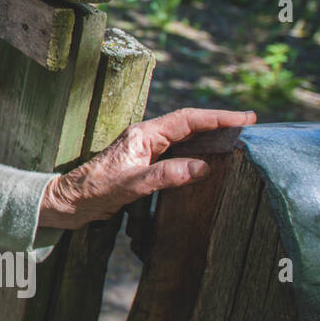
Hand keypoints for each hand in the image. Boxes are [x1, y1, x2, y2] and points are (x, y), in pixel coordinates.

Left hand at [38, 107, 257, 230]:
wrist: (69, 202)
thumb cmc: (93, 191)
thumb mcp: (131, 185)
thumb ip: (165, 175)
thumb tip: (202, 168)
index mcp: (143, 135)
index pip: (187, 120)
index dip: (217, 118)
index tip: (245, 118)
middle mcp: (146, 138)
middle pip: (189, 125)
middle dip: (219, 124)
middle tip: (250, 127)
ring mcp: (146, 150)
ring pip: (184, 138)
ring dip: (209, 137)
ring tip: (237, 140)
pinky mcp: (145, 163)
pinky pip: (177, 153)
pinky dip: (197, 153)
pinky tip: (209, 161)